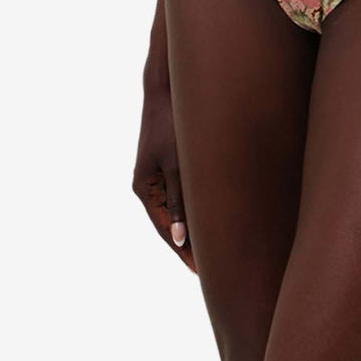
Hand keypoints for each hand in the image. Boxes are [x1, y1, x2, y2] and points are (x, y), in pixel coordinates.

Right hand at [132, 85, 196, 272]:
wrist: (167, 89)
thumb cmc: (172, 123)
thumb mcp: (178, 163)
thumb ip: (178, 201)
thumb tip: (179, 239)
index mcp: (145, 189)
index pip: (164, 231)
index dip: (183, 252)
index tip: (201, 272)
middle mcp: (148, 185)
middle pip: (169, 224)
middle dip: (189, 244)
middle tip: (212, 267)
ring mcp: (157, 175)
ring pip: (176, 209)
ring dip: (193, 226)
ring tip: (215, 247)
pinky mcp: (168, 163)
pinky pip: (181, 193)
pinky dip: (194, 207)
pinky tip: (211, 215)